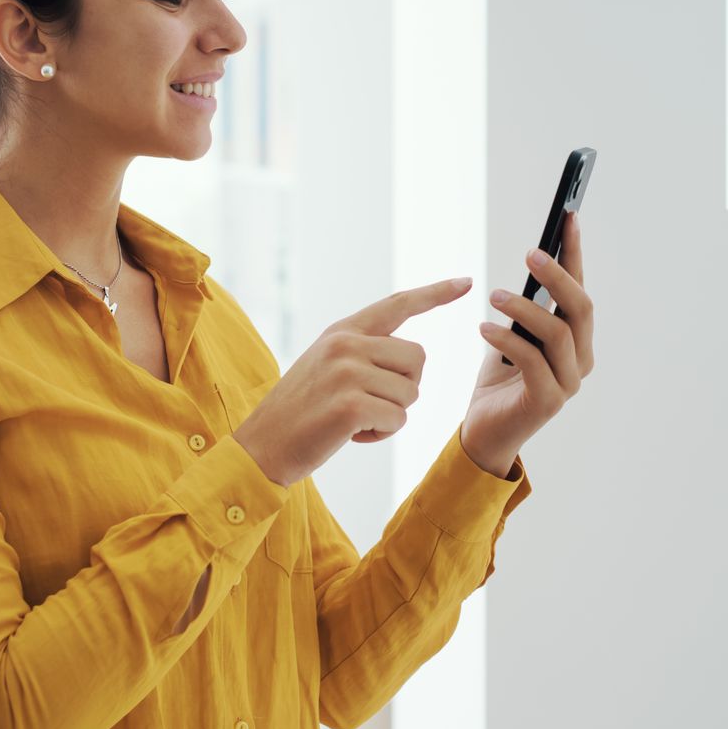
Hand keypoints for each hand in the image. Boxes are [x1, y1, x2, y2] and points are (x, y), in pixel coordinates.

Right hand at [233, 276, 471, 486]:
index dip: (436, 293)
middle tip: (372, 405)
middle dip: (405, 388)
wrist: (261, 447)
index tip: (466, 281)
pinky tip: (351, 435)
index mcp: (342, 331)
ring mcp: (347, 372)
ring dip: (391, 415)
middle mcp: (345, 344)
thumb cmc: (301, 413)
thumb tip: (413, 358)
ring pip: (410, 393)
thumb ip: (363, 352)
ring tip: (354, 420)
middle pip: (417, 359)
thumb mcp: (327, 367)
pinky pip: (398, 419)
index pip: (398, 304)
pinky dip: (382, 434)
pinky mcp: (350, 405)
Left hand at [462, 211, 593, 474]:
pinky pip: (531, 360)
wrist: (484, 434)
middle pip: (580, 308)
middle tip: (531, 253)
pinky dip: (506, 339)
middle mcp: (580, 360)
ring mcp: (568, 383)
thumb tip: (532, 261)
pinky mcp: (548, 400)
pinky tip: (483, 328)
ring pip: (558, 332)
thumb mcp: (512, 335)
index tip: (568, 216)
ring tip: (493, 295)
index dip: (575, 253)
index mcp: (576, 342)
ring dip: (524, 308)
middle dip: (558, 276)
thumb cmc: (499, 381)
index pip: (580, 289)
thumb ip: (526, 308)